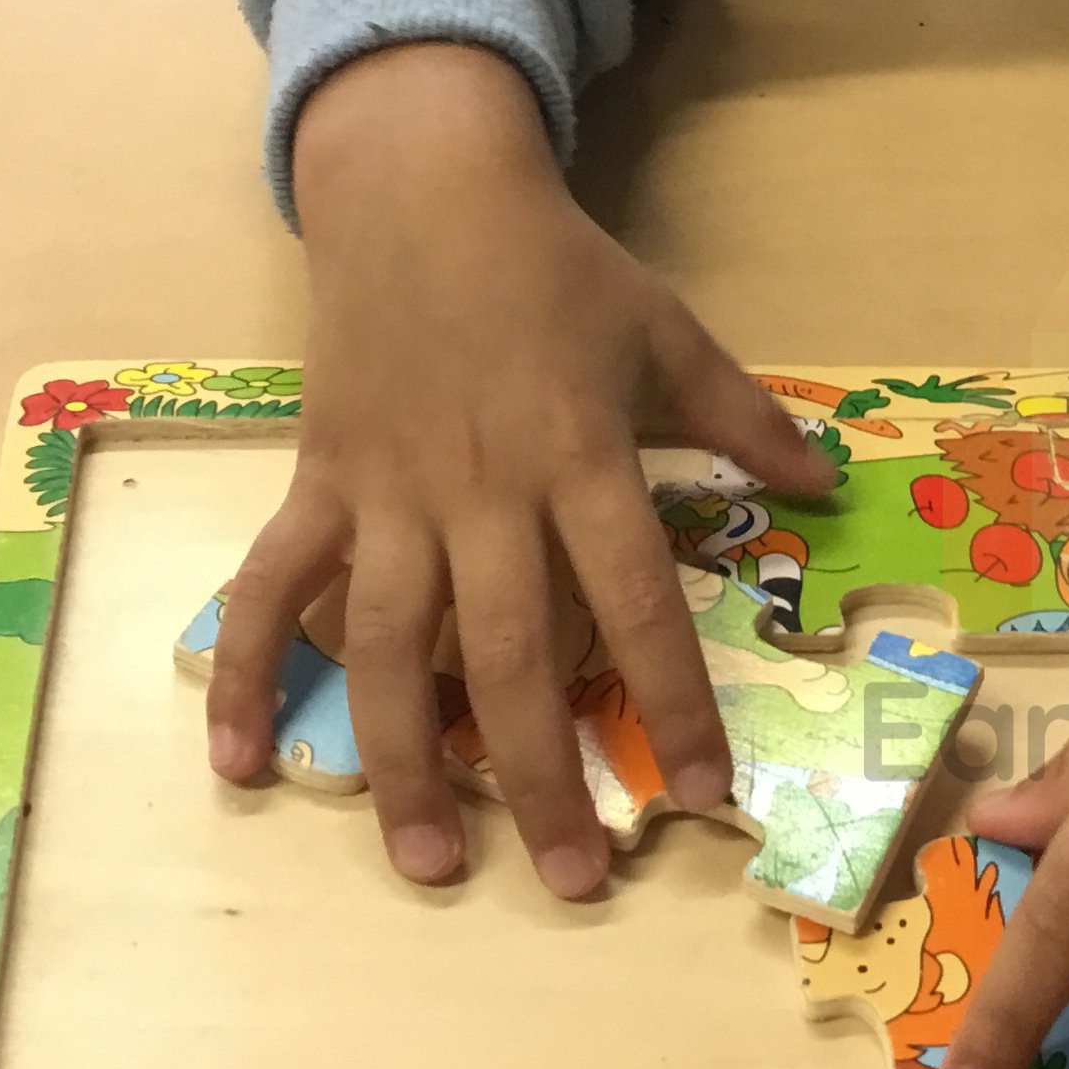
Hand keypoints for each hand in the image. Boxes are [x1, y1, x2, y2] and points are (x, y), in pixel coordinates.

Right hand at [206, 42, 834, 893]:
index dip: (673, 698)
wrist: (419, 186)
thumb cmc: (554, 267)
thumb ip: (743, 418)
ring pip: (385, 647)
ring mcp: (385, 493)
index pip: (633, 598)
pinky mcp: (317, 482)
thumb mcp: (666, 329)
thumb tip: (829, 485)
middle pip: (505, 652)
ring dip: (403, 761)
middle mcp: (479, 490)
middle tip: (573, 882)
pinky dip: (243, 674)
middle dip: (540, 773)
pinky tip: (239, 765)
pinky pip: (268, 588)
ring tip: (430, 862)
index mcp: (576, 454)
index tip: (709, 793)